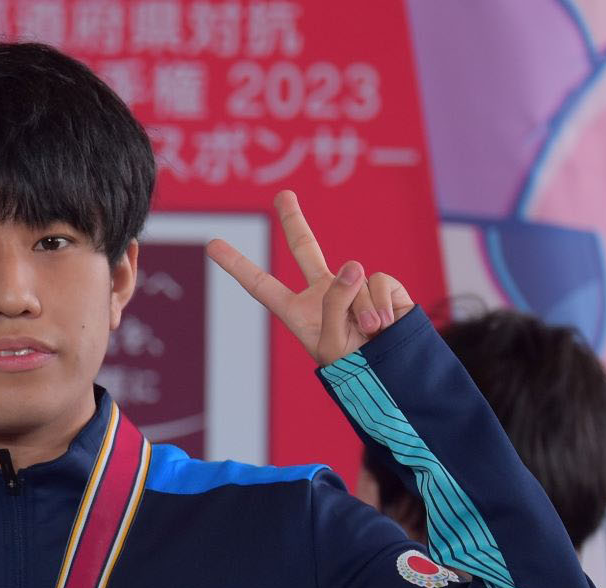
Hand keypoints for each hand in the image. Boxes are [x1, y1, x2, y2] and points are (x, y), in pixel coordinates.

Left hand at [206, 190, 415, 365]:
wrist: (393, 375)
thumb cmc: (354, 367)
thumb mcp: (332, 343)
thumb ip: (336, 303)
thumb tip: (353, 264)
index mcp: (297, 312)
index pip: (261, 285)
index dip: (238, 265)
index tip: (212, 244)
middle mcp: (323, 294)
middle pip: (305, 249)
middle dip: (294, 220)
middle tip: (283, 195)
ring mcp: (353, 286)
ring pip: (353, 279)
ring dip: (362, 312)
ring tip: (368, 334)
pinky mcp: (382, 285)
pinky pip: (379, 282)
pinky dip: (381, 304)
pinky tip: (385, 324)